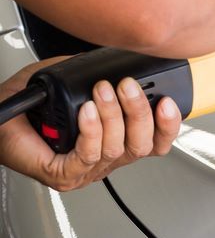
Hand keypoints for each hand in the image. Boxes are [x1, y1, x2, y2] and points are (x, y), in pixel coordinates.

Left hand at [0, 58, 181, 191]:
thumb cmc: (24, 110)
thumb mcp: (67, 82)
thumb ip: (91, 75)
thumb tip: (114, 62)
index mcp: (113, 142)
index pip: (154, 143)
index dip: (167, 125)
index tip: (166, 101)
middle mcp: (104, 160)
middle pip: (142, 146)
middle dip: (140, 113)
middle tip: (127, 86)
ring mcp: (86, 171)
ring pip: (118, 149)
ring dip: (113, 116)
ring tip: (101, 91)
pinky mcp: (66, 175)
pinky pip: (90, 155)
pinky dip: (91, 130)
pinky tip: (86, 111)